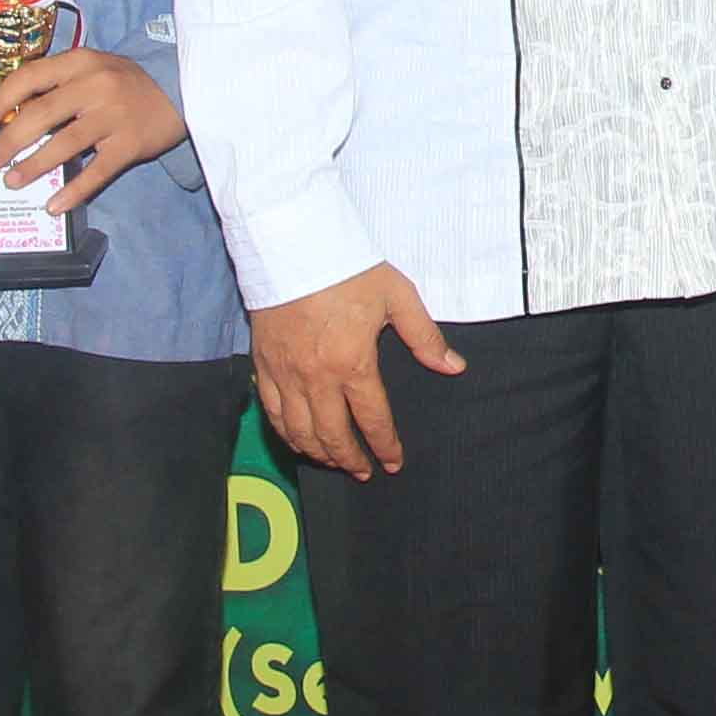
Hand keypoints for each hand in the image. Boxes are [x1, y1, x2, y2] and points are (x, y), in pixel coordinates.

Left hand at [0, 48, 186, 211]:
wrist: (181, 89)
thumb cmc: (126, 83)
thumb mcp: (92, 71)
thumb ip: (57, 87)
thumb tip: (10, 119)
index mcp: (80, 62)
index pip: (29, 78)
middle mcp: (96, 85)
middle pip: (42, 113)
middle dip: (9, 141)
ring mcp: (115, 115)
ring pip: (65, 143)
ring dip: (33, 166)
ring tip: (13, 182)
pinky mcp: (130, 144)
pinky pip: (97, 172)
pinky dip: (73, 191)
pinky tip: (53, 204)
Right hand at [255, 264, 461, 480]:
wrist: (291, 243)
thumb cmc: (347, 268)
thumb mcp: (397, 296)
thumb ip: (425, 337)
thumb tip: (453, 367)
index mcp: (352, 363)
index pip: (372, 420)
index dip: (385, 446)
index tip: (393, 462)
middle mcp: (316, 378)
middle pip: (332, 436)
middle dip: (350, 460)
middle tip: (363, 472)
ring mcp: (284, 374)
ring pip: (298, 432)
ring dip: (317, 453)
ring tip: (333, 461)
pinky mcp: (262, 364)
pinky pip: (271, 413)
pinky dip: (285, 434)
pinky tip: (297, 439)